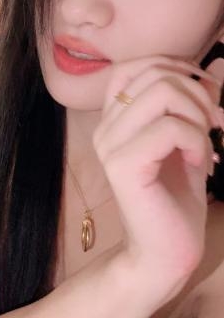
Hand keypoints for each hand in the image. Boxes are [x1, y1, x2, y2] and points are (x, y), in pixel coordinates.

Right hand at [92, 55, 222, 304]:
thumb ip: (190, 103)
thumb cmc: (177, 197)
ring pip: (163, 93)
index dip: (176, 67)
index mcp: (114, 118)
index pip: (135, 65)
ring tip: (205, 143)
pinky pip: (170, 128)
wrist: (165, 252)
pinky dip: (197, 140)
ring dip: (198, 114)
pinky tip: (199, 163)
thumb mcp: (187, 138)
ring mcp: (109, 146)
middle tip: (214, 124)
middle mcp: (105, 127)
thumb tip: (214, 69)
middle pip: (154, 73)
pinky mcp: (122, 166)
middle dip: (197, 92)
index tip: (205, 95)